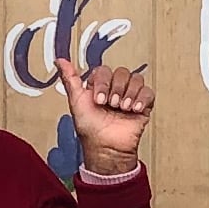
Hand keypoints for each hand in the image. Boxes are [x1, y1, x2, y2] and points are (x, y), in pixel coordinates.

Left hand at [58, 55, 155, 172]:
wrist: (107, 147)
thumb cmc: (91, 129)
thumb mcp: (76, 101)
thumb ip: (69, 78)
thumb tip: (60, 61)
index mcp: (99, 86)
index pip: (104, 71)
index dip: (103, 83)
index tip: (99, 99)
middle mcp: (114, 89)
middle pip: (122, 73)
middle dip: (116, 89)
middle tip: (112, 104)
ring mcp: (129, 96)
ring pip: (136, 79)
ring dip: (129, 94)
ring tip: (123, 108)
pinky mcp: (143, 105)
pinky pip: (148, 92)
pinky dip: (142, 99)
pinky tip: (134, 109)